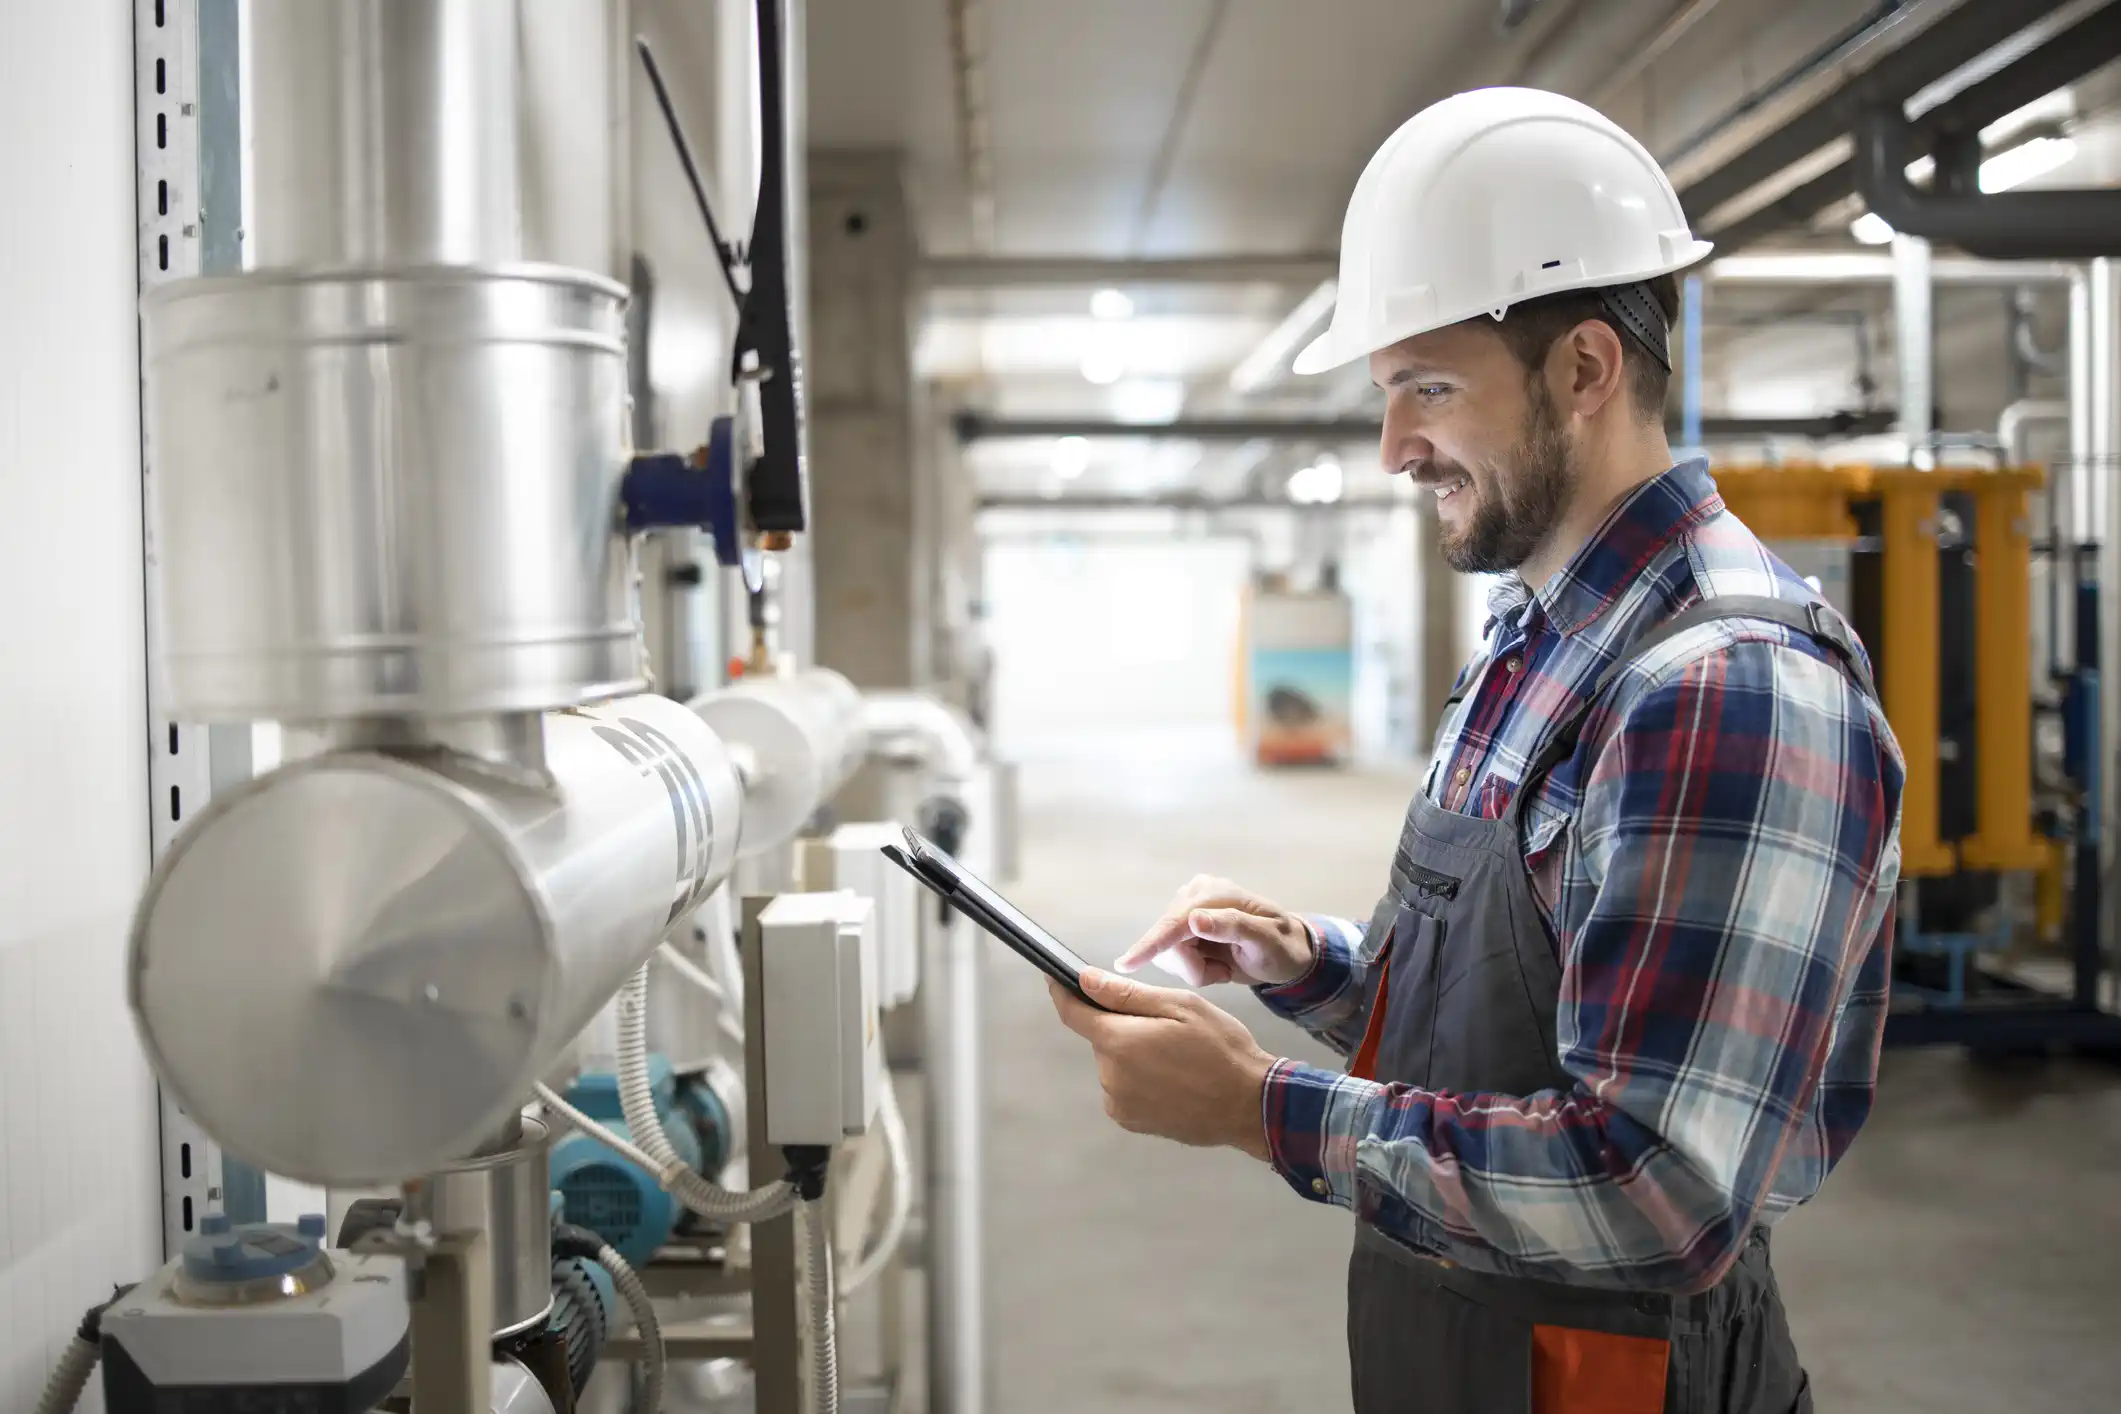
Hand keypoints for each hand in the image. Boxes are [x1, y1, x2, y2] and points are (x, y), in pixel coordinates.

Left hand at [1048, 969, 1276, 1160]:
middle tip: (1165, 1026)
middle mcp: (1110, 1076)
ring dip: (1133, 1053)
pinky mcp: (1131, 1121)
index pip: (1072, 1013)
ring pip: (1114, 1062)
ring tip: (1176, 1057)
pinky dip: (1139, 1078)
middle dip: (1123, 1025)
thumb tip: (1085, 979)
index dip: (1062, 992)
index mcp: (1119, 1042)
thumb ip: (1126, 994)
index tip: (1056, 978)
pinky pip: (1124, 1087)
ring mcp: (1119, 1103)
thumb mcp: (1180, 1006)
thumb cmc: (1221, 1049)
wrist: (1249, 1105)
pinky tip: (1172, 1078)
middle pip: (1101, 1038)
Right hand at [1115, 874, 1315, 986]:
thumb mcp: (1266, 939)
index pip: (1175, 922)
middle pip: (1167, 942)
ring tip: (1224, 968)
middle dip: (1192, 967)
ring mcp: (1186, 912)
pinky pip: (1173, 959)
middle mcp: (1193, 896)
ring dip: (1195, 969)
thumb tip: (1195, 919)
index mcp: (1213, 893)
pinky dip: (1194, 969)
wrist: (1286, 954)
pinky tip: (1216, 964)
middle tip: (1224, 974)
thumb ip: (1232, 926)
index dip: (1151, 945)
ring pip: (1168, 954)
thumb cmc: (1282, 947)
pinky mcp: (1182, 930)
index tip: (1125, 964)